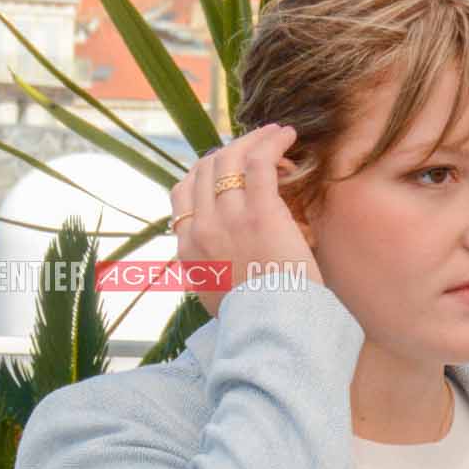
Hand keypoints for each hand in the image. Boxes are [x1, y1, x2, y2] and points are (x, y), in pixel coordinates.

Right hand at [171, 124, 323, 317]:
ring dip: (253, 140)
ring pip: (230, 159)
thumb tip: (210, 267)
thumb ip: (208, 274)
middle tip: (256, 149)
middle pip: (205, 169)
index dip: (203, 173)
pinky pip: (259, 162)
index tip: (226, 169)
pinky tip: (286, 135)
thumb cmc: (255, 321)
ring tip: (276, 134)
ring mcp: (228, 219)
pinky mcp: (260, 213)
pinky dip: (271, 142)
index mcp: (188, 249)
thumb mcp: (216, 301)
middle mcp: (201, 228)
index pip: (181, 192)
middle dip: (230, 152)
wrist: (271, 334)